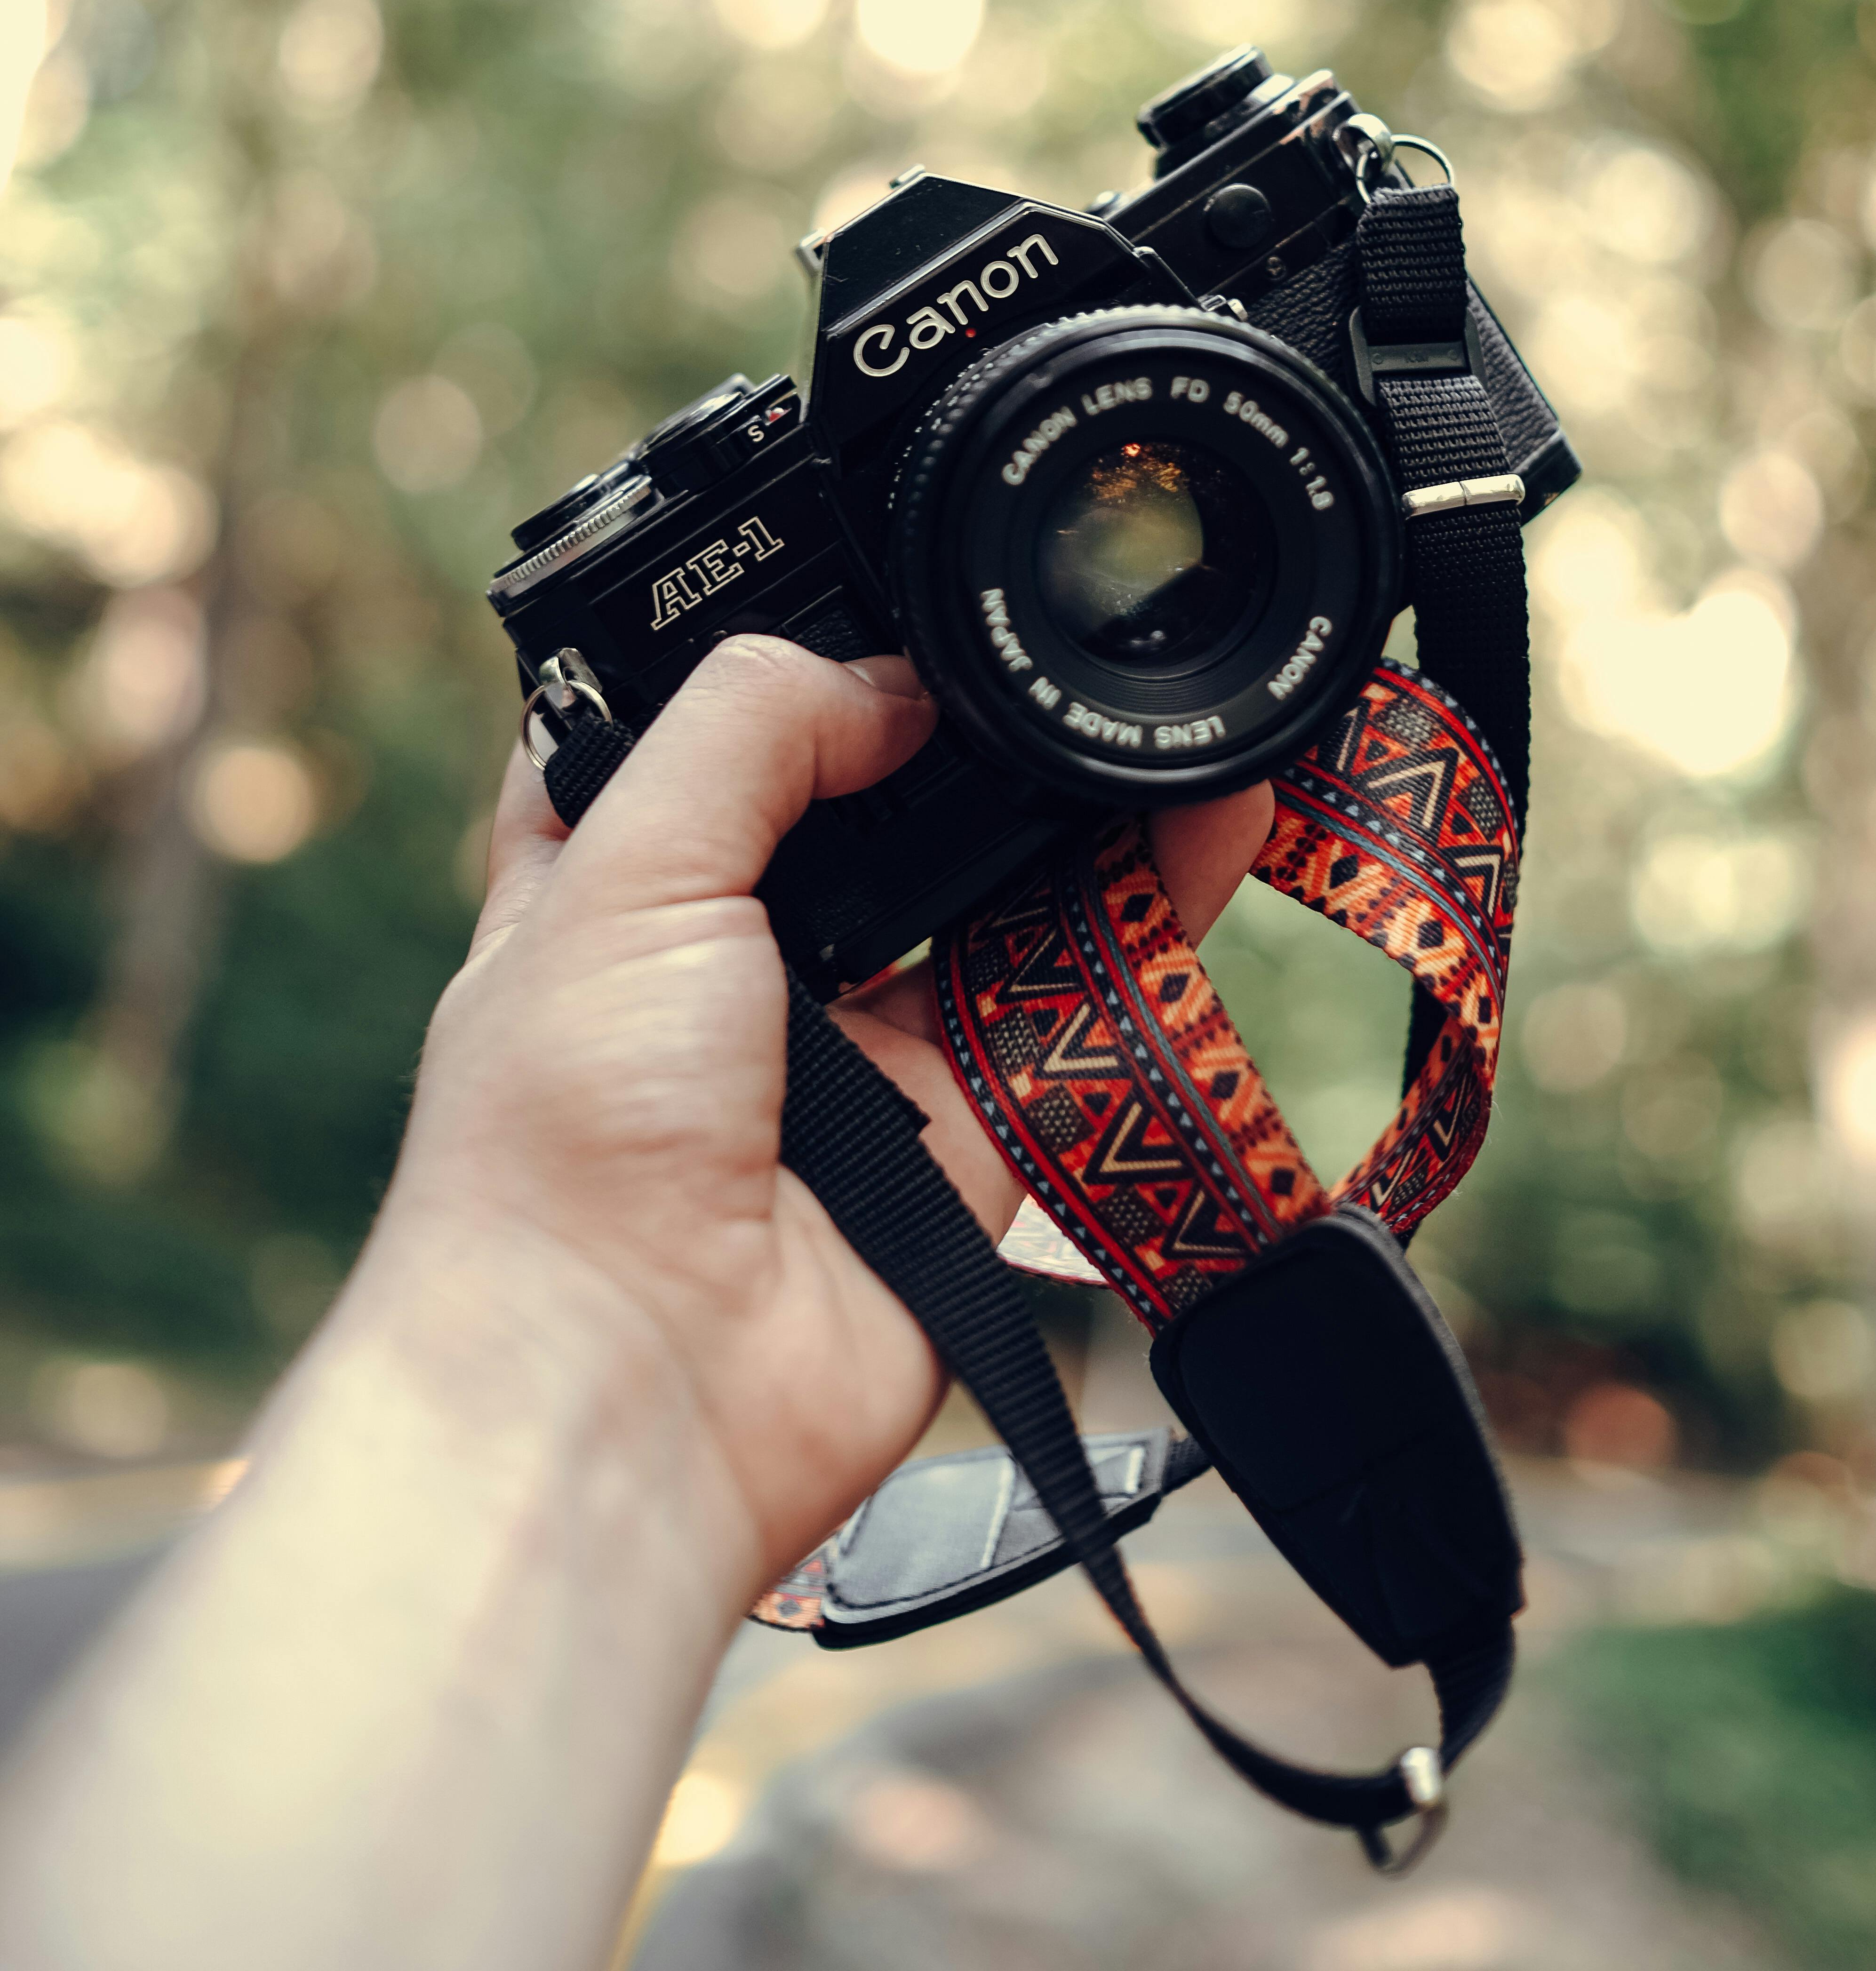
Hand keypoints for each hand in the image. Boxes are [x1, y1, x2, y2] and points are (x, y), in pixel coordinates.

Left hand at [383, 636, 1271, 1614]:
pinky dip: (1156, 907)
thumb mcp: (618, 862)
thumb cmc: (563, 1140)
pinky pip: (1081, 997)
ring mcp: (863, 1045)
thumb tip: (891, 679)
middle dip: (964, 731)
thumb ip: (748, 728)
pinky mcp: (968, 1129)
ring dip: (1084, 803)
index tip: (890, 589)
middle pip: (882, 804)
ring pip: (1002, 890)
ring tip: (1160, 694)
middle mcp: (745, 958)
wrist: (632, 1384)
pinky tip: (1213, 810)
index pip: (707, 729)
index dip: (792, 659)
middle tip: (1050, 640)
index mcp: (621, 882)